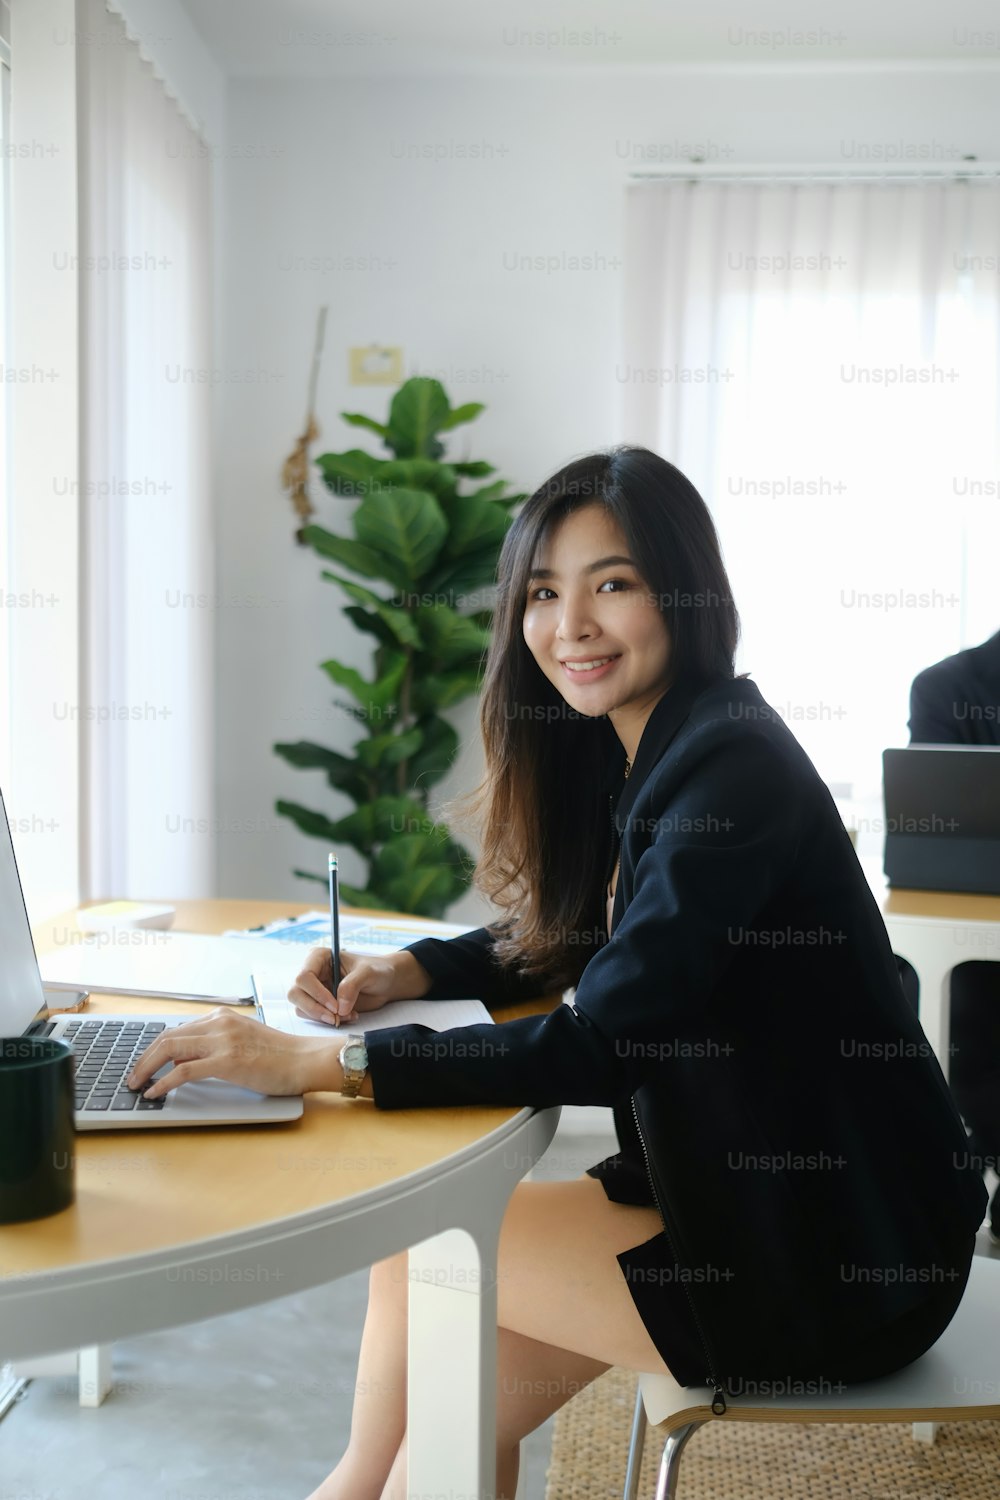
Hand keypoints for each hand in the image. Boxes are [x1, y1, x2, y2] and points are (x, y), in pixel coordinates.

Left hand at [126, 1007, 338, 1099]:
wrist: (305, 1060)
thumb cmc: (280, 1056)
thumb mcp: (243, 1041)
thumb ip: (215, 1045)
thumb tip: (183, 1059)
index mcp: (222, 1017)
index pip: (177, 1029)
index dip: (154, 1048)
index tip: (143, 1063)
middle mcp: (219, 1024)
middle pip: (167, 1037)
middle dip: (143, 1058)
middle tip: (132, 1076)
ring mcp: (223, 1041)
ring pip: (169, 1049)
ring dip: (147, 1068)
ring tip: (137, 1084)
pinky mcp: (227, 1061)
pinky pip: (183, 1071)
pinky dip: (163, 1082)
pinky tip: (155, 1092)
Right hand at [287, 947, 424, 1027]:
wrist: (384, 984)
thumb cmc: (377, 970)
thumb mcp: (369, 972)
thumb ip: (353, 985)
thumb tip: (339, 1007)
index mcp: (318, 957)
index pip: (303, 976)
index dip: (317, 993)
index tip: (336, 1006)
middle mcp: (311, 972)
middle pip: (295, 993)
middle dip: (315, 1009)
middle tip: (336, 1017)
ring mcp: (313, 989)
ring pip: (301, 1008)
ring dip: (323, 1017)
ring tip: (348, 1015)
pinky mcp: (318, 1004)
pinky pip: (312, 1017)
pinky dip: (328, 1020)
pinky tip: (347, 1016)